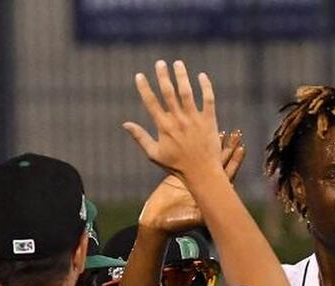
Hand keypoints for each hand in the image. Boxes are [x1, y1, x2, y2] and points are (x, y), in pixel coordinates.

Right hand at [124, 60, 223, 181]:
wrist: (202, 173)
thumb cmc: (177, 165)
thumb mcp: (154, 154)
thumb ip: (140, 137)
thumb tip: (125, 124)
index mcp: (164, 127)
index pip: (151, 102)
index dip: (144, 87)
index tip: (139, 75)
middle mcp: (178, 120)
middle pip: (168, 92)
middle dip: (163, 75)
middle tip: (160, 63)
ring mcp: (194, 119)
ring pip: (187, 92)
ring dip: (182, 76)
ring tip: (178, 63)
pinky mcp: (209, 121)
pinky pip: (208, 99)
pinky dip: (205, 86)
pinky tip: (201, 76)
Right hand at [136, 132, 245, 232]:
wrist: (156, 221)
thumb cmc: (172, 223)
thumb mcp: (188, 220)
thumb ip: (200, 218)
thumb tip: (215, 218)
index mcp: (209, 195)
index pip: (226, 175)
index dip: (234, 162)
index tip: (241, 148)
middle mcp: (205, 187)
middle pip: (221, 165)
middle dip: (229, 150)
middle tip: (237, 133)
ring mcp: (195, 181)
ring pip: (209, 161)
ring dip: (217, 146)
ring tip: (224, 131)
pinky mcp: (183, 177)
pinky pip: (194, 160)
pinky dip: (199, 149)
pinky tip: (202, 136)